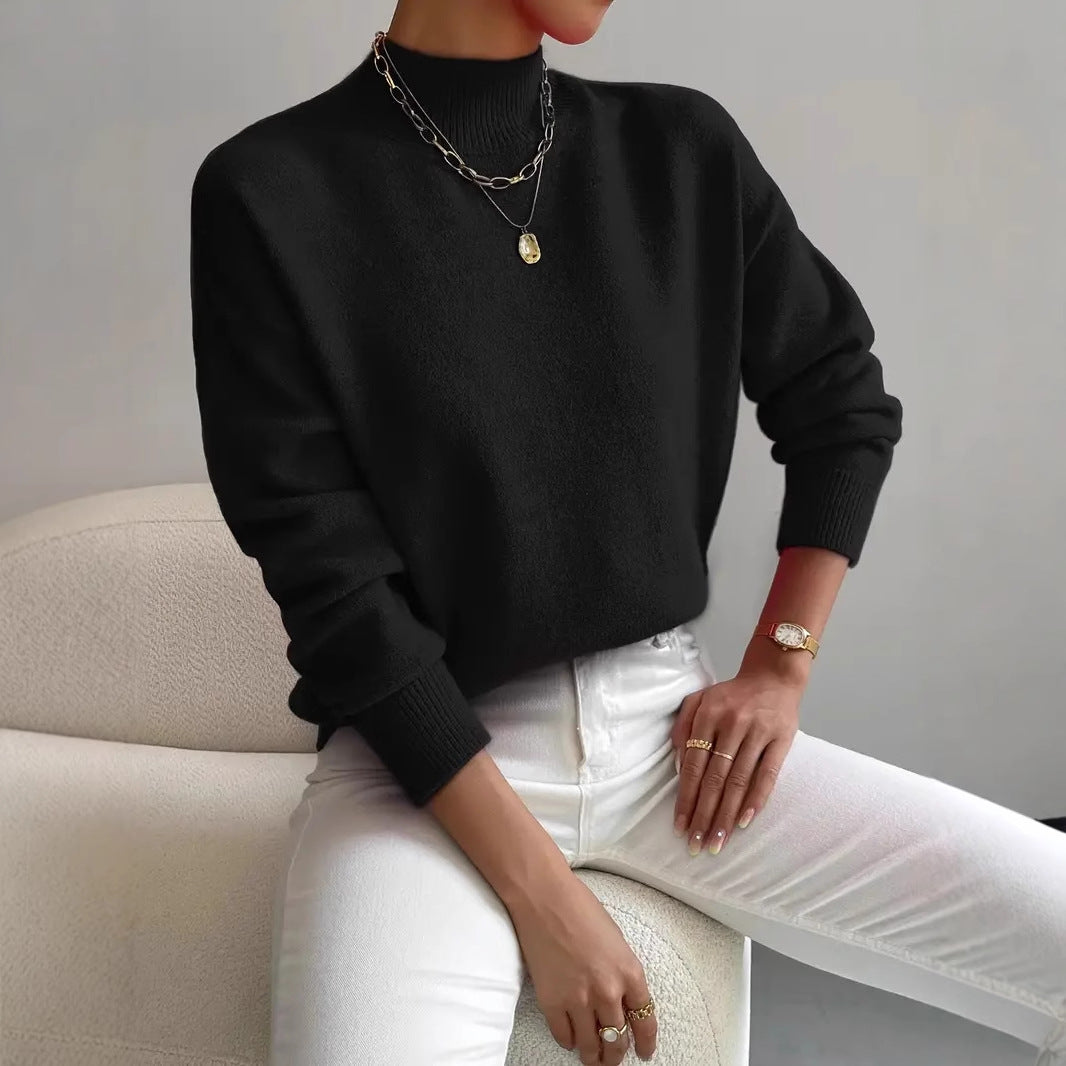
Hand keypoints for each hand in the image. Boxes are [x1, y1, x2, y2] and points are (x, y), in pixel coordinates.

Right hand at [506, 868, 656, 1063]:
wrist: (545, 898)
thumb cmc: (581, 909)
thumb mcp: (616, 941)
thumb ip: (622, 972)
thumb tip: (622, 999)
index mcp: (630, 972)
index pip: (646, 1021)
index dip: (646, 1043)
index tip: (645, 1052)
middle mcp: (608, 991)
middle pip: (618, 1040)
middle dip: (617, 1054)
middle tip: (614, 1058)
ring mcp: (579, 1000)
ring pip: (591, 1046)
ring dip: (593, 1056)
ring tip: (593, 1058)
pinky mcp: (552, 1002)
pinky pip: (564, 1036)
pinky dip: (568, 1041)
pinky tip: (571, 1038)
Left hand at [671, 656, 804, 854]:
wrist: (773, 675)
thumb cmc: (732, 694)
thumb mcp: (699, 698)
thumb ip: (682, 725)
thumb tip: (675, 765)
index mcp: (708, 715)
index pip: (693, 765)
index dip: (686, 797)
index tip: (680, 825)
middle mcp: (731, 724)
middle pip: (715, 778)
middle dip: (704, 814)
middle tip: (697, 844)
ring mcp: (758, 732)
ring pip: (739, 781)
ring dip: (727, 815)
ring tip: (718, 840)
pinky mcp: (781, 739)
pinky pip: (768, 775)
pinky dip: (756, 799)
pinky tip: (745, 821)